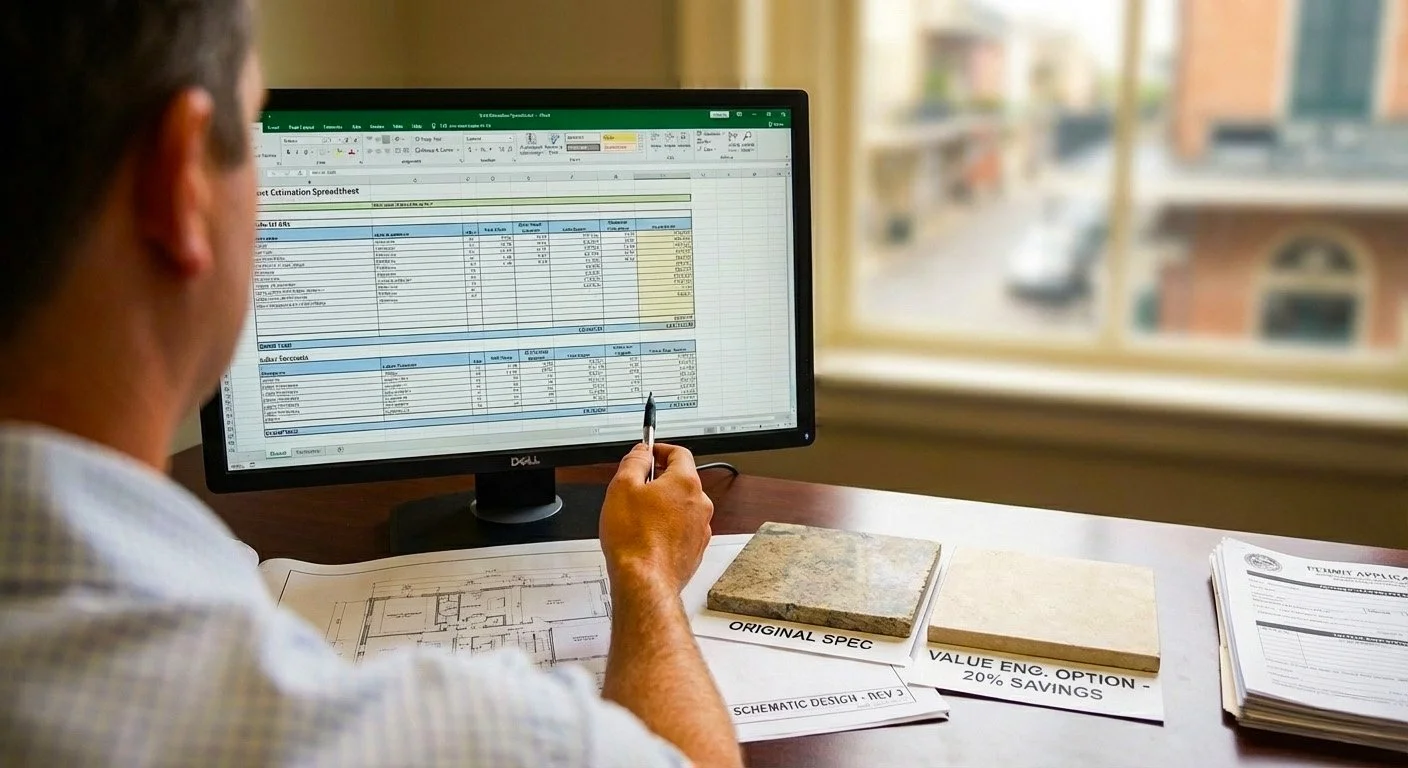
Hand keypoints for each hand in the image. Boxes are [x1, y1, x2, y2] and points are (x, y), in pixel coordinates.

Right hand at [599, 442, 713, 593]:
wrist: (644, 581)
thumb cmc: (634, 540)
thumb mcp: (622, 487)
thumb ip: (634, 462)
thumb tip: (641, 452)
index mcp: (686, 483)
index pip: (679, 452)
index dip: (660, 449)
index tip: (648, 453)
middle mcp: (700, 504)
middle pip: (681, 480)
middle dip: (659, 480)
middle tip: (636, 487)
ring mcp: (700, 528)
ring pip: (681, 506)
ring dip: (663, 505)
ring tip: (638, 517)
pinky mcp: (695, 549)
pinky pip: (682, 528)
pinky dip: (668, 527)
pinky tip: (647, 536)